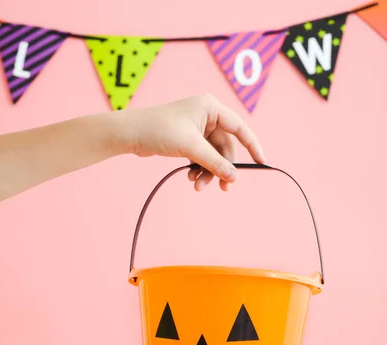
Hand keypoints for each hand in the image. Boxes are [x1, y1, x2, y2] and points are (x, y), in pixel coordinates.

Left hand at [119, 94, 265, 190]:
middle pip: (225, 147)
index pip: (239, 128)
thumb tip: (233, 177)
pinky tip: (190, 178)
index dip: (252, 146)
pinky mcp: (187, 139)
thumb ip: (215, 162)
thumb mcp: (191, 148)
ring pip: (212, 155)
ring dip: (208, 172)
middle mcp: (206, 115)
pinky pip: (201, 157)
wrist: (131, 134)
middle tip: (224, 188)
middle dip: (221, 168)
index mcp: (211, 107)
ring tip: (197, 186)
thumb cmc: (160, 131)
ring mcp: (197, 128)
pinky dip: (198, 169)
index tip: (261, 162)